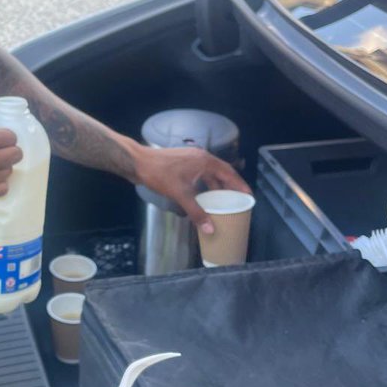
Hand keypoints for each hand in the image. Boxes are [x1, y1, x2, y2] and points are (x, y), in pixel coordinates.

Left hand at [132, 143, 250, 232]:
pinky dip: (204, 185)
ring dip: (216, 186)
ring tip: (223, 201)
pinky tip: (203, 196)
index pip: (229, 173)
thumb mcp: (180, 194)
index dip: (240, 184)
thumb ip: (197, 212)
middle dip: (230, 187)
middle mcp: (200, 157)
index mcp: (204, 161)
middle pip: (221, 172)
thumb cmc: (159, 174)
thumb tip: (210, 229)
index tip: (249, 195)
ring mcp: (190, 159)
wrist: (137, 162)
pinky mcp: (181, 164)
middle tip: (238, 200)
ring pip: (209, 174)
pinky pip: (199, 174)